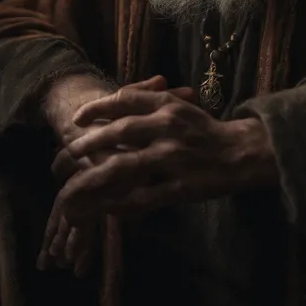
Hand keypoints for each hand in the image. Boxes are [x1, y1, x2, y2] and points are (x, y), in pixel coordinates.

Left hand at [54, 88, 278, 222]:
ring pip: (124, 168)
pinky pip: (143, 198)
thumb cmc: (206, 129)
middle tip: (63, 156)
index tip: (76, 119)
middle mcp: (168, 128)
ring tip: (70, 189)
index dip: (96, 108)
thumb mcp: (181, 105)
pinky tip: (104, 209)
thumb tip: (116, 97)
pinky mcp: (181, 187)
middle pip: (118, 132)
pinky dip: (120, 205)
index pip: (125, 100)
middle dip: (86, 144)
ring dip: (93, 179)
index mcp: (168, 106)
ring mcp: (174, 159)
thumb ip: (151, 100)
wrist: (241, 152)